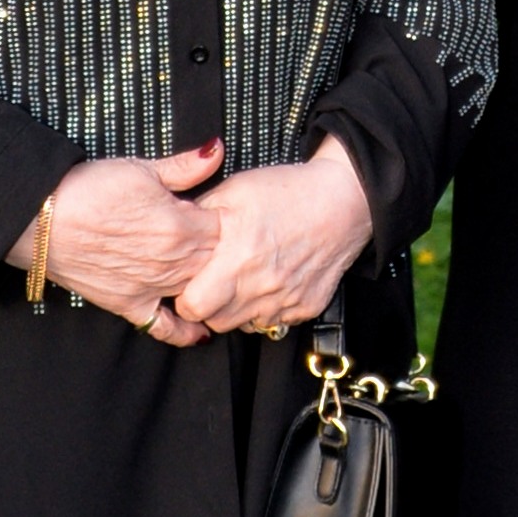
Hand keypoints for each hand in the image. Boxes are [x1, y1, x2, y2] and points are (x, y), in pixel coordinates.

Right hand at [11, 144, 226, 340]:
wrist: (43, 219)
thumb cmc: (90, 188)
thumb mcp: (142, 169)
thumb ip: (185, 166)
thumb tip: (217, 150)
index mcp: (183, 225)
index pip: (227, 229)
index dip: (229, 221)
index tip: (229, 216)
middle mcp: (174, 261)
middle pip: (218, 262)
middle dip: (225, 254)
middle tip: (228, 247)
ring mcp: (153, 286)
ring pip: (199, 292)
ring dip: (211, 285)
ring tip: (222, 280)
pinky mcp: (129, 304)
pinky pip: (164, 328)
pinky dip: (185, 332)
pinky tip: (201, 332)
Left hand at [170, 137, 376, 336]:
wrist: (343, 199)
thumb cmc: (288, 191)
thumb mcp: (234, 191)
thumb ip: (199, 216)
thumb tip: (174, 234)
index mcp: (238, 259)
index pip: (193, 307)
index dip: (185, 296)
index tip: (191, 282)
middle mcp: (262, 287)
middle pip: (216, 322)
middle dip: (209, 306)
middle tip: (215, 280)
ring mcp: (286, 302)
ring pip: (244, 326)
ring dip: (237, 309)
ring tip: (242, 280)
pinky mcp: (306, 308)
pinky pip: (274, 322)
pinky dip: (266, 308)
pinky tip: (269, 282)